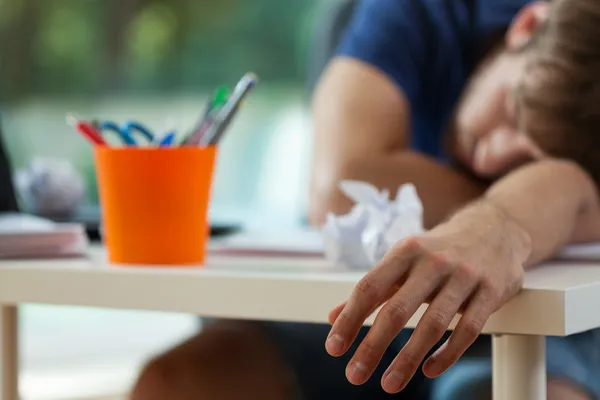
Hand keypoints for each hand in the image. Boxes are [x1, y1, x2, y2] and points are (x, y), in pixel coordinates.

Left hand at [325, 202, 530, 393]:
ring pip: (434, 324)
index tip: (334, 347)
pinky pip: (469, 329)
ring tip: (390, 383)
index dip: (350, 319)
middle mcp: (433, 261)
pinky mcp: (491, 291)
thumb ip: (372, 290)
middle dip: (373, 346)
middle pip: (398, 309)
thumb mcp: (402, 261)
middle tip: (355, 374)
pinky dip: (448, 354)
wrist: (494, 229)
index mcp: (405, 251)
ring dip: (409, 358)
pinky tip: (430, 370)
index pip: (370, 287)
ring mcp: (464, 276)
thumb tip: (333, 317)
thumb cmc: (438, 250)